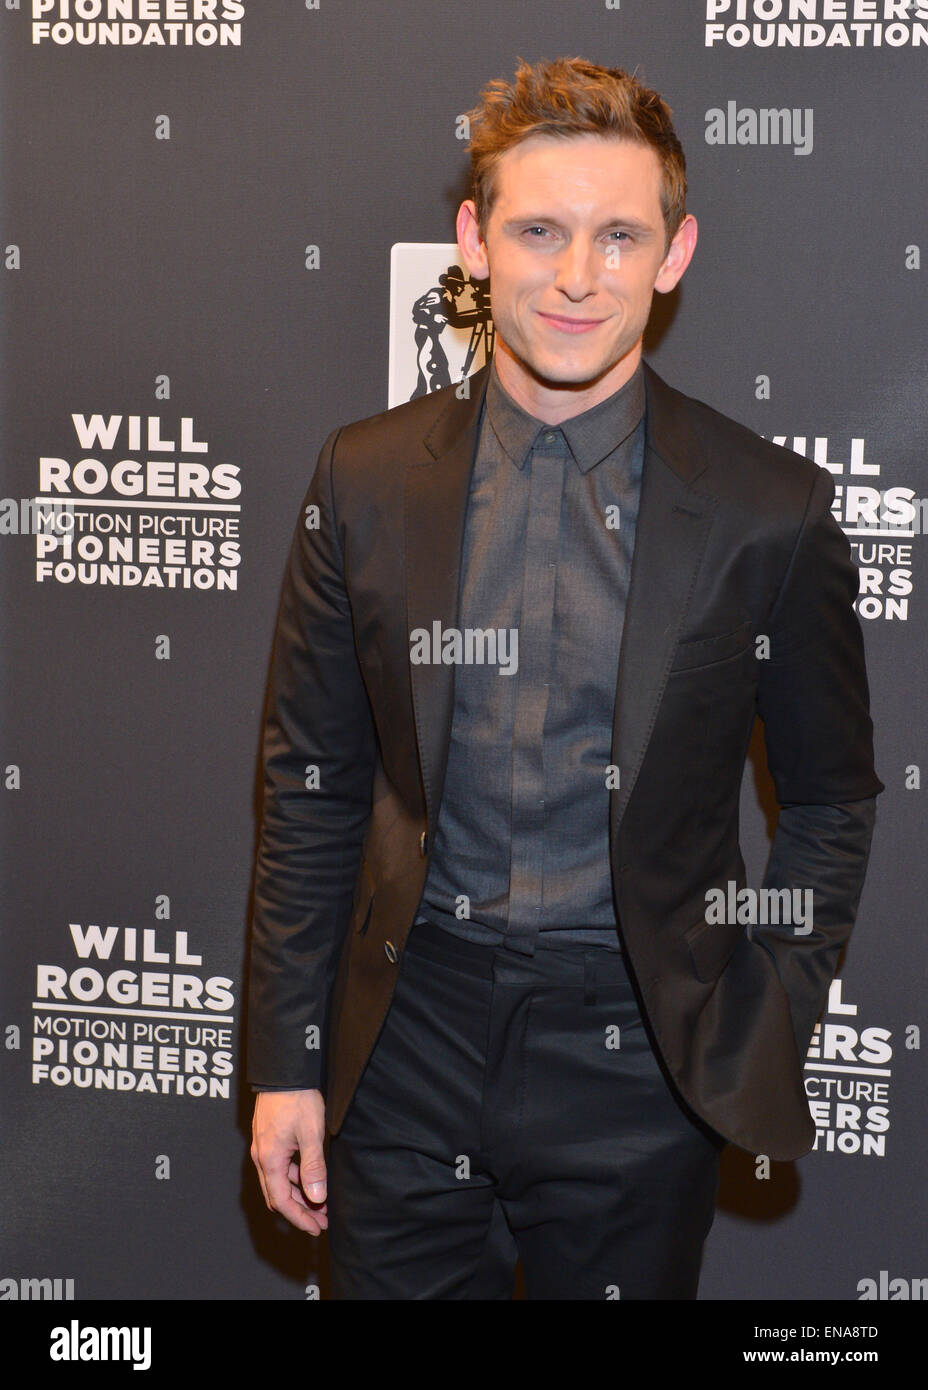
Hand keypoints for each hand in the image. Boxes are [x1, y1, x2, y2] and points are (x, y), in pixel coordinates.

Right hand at [250, 1089, 327, 1235]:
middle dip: (300, 1211)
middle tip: (322, 1219)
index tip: (316, 1228)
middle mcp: (262, 1157)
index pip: (282, 1202)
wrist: (284, 1071)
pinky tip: (310, 1177)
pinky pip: (279, 1167)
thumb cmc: (297, 1098)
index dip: (299, 1219)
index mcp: (269, 1160)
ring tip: (321, 1200)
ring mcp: (264, 1148)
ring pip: (278, 1182)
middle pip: (277, 1196)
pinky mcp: (268, 1139)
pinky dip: (294, 1178)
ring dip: (298, 1194)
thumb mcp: (311, 1133)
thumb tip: (317, 1197)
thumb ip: (313, 1167)